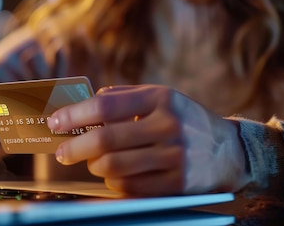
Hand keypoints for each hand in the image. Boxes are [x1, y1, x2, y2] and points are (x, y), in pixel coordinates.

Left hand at [48, 85, 250, 195]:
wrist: (228, 151)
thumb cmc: (183, 119)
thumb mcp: (161, 97)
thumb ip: (124, 96)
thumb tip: (84, 103)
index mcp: (161, 98)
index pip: (106, 105)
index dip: (74, 115)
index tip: (55, 122)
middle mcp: (168, 126)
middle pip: (105, 140)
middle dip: (75, 147)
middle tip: (62, 152)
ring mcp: (174, 157)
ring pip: (114, 167)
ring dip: (95, 166)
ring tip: (93, 162)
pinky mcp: (177, 184)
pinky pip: (130, 187)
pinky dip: (114, 182)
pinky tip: (113, 175)